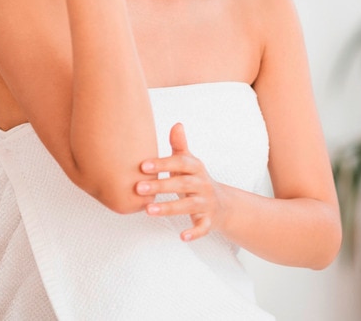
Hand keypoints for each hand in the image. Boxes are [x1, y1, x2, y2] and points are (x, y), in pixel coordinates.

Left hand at [138, 123, 225, 241]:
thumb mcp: (190, 163)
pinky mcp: (208, 220)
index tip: (143, 165)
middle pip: (183, 184)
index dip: (163, 163)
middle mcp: (202, 184)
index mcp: (196, 169)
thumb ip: (180, 146)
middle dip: (161, 186)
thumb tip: (176, 124)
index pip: (181, 164)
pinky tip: (182, 236)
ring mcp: (206, 203)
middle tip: (138, 188)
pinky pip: (203, 227)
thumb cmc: (196, 180)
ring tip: (148, 210)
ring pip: (189, 206)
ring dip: (169, 208)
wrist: (223, 204)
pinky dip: (195, 232)